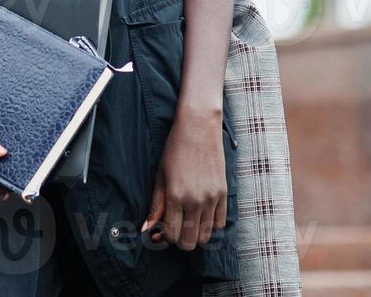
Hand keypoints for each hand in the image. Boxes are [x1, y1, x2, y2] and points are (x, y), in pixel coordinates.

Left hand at [139, 104, 226, 250]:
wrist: (199, 129)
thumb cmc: (174, 150)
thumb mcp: (160, 176)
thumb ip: (155, 205)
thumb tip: (146, 229)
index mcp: (176, 196)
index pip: (172, 235)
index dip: (164, 238)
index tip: (160, 232)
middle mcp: (196, 201)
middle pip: (189, 241)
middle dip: (179, 240)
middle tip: (173, 228)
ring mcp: (212, 199)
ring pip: (205, 236)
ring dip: (194, 234)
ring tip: (186, 221)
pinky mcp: (224, 194)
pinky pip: (220, 223)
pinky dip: (210, 225)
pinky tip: (200, 215)